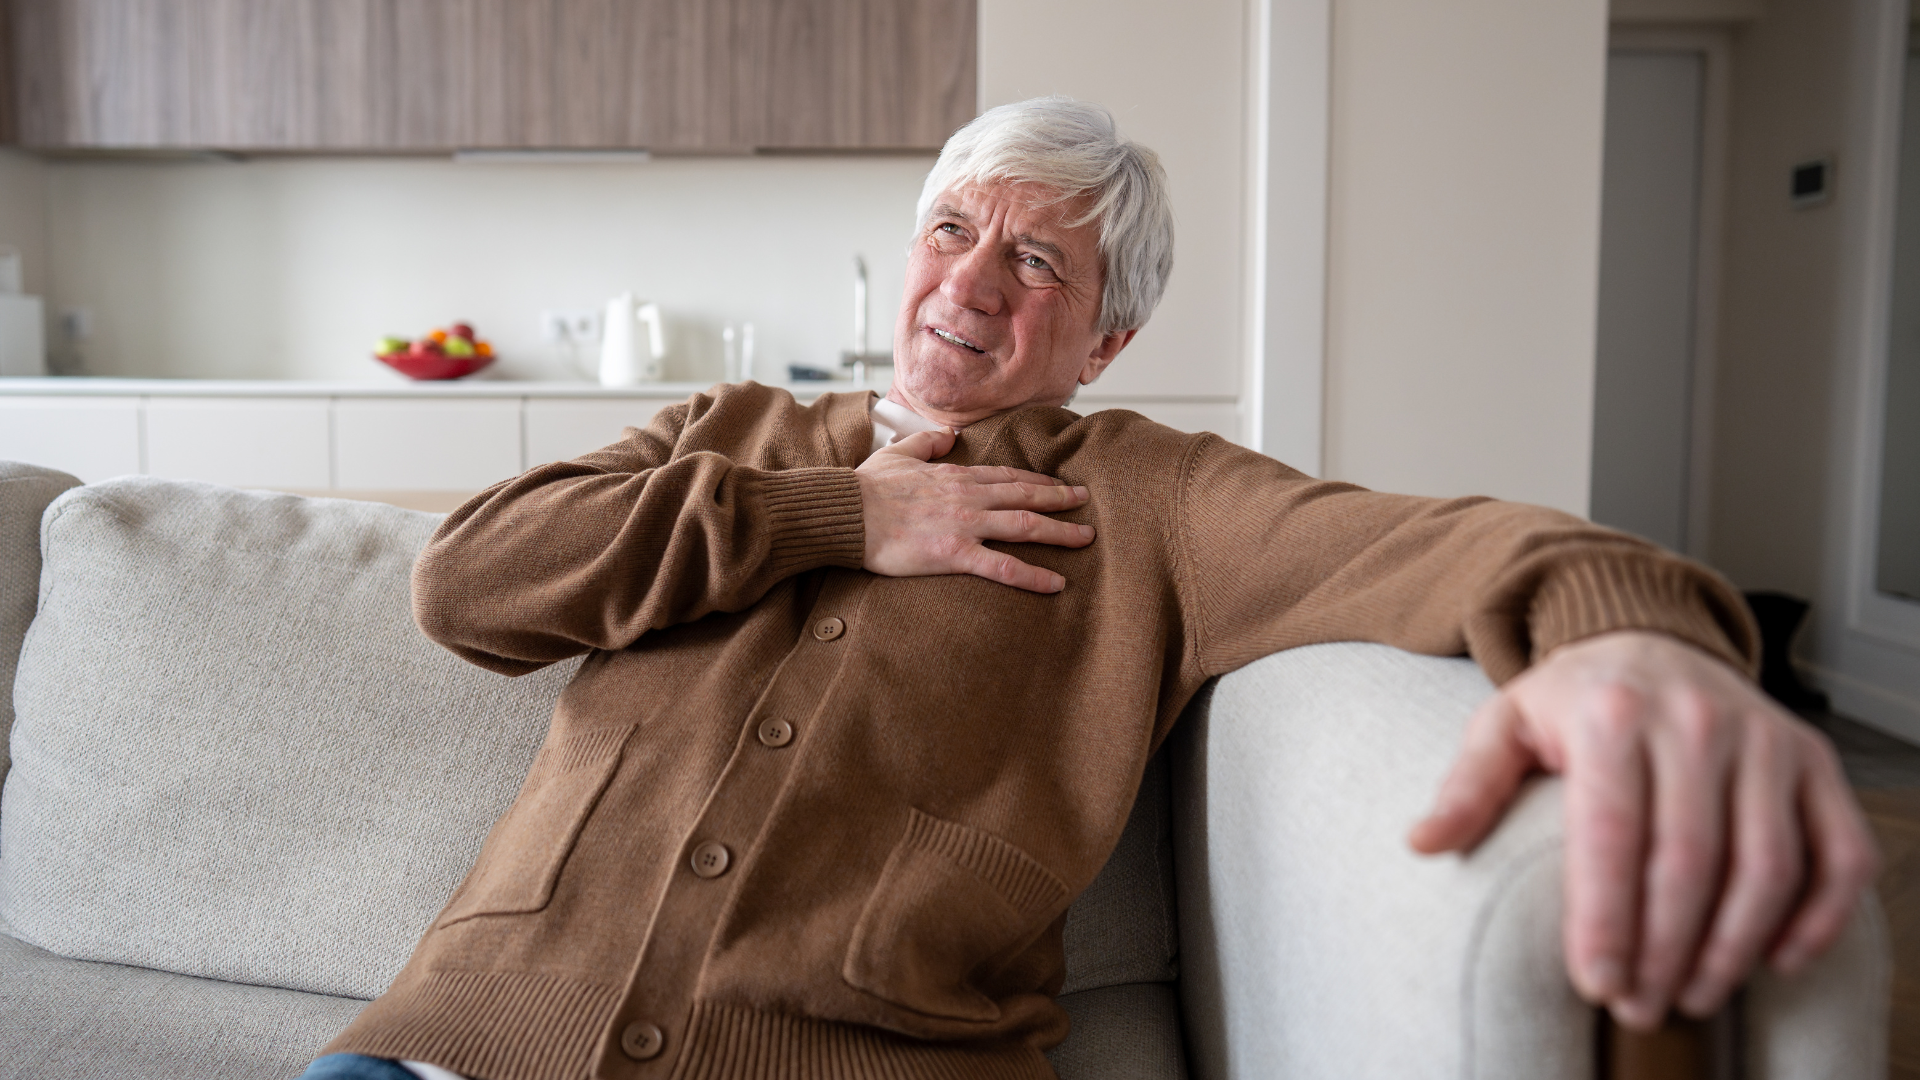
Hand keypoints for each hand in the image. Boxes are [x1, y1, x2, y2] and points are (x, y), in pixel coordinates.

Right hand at [855, 428, 1093, 592]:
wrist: (847, 513)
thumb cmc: (866, 488)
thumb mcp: (897, 454)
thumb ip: (926, 443)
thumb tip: (947, 435)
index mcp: (955, 476)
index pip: (1007, 476)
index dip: (1036, 480)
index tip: (1057, 485)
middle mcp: (969, 497)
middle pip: (1026, 496)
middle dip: (1060, 499)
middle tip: (1086, 503)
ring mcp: (965, 525)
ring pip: (1025, 527)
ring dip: (1060, 532)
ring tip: (1086, 538)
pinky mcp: (955, 554)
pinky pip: (1003, 567)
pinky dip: (1033, 575)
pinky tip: (1056, 583)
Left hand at [1408, 630, 1878, 1030]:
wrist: (1650, 635)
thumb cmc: (1575, 697)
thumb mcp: (1506, 722)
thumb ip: (1468, 785)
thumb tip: (1421, 844)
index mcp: (1612, 714)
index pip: (1612, 832)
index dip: (1605, 917)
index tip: (1594, 982)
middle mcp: (1697, 720)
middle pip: (1689, 858)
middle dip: (1664, 948)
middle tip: (1639, 1006)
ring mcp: (1765, 739)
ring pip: (1766, 863)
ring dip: (1734, 945)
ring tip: (1692, 994)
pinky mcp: (1813, 760)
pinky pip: (1839, 849)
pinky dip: (1820, 913)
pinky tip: (1778, 959)